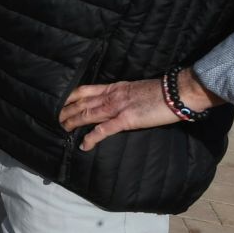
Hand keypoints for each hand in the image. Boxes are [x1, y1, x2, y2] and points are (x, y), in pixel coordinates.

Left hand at [59, 70, 221, 151]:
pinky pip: (104, 130)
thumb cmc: (163, 91)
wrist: (178, 91)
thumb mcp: (138, 88)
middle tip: (55, 117)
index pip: (86, 90)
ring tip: (62, 128)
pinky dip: (91, 137)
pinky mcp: (126, 119)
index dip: (71, 96)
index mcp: (115, 87)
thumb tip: (120, 102)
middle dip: (67, 110)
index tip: (61, 101)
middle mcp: (112, 95)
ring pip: (88, 114)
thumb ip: (126, 94)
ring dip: (72, 121)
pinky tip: (83, 144)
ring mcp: (118, 107)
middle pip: (82, 102)